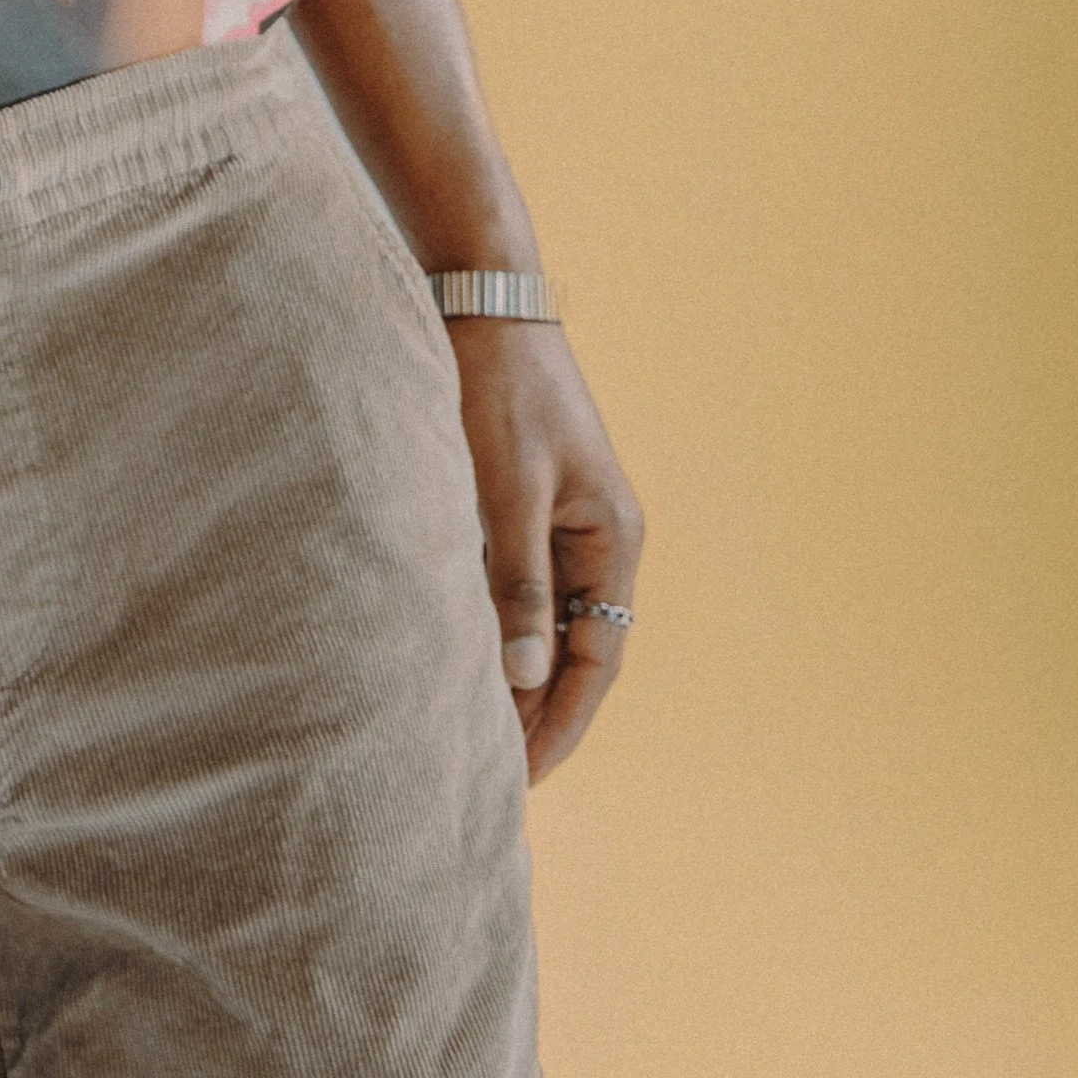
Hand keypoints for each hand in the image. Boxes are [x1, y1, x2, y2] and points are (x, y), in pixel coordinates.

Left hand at [447, 318, 642, 782]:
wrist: (483, 299)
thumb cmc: (497, 388)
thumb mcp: (505, 487)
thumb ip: (515, 580)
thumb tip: (523, 673)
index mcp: (613, 538)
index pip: (595, 660)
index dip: (559, 722)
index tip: (521, 778)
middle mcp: (599, 536)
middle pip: (576, 648)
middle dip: (539, 711)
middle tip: (491, 773)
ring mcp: (564, 519)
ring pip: (546, 620)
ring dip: (518, 672)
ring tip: (474, 731)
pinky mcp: (526, 501)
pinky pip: (520, 584)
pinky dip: (499, 626)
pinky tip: (464, 655)